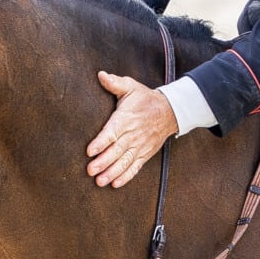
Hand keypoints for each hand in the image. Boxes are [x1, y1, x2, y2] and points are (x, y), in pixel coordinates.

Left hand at [86, 71, 177, 187]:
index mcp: (126, 118)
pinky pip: (135, 167)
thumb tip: (100, 75)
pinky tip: (115, 183)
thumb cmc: (145, 98)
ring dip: (112, 172)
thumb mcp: (131, 87)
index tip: (90, 150)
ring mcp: (140, 146)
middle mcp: (133, 134)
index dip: (101, 142)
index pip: (112, 132)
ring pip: (125, 162)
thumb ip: (114, 83)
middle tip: (90, 170)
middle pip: (117, 150)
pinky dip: (126, 176)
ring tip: (100, 181)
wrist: (169, 111)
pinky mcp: (145, 154)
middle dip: (103, 162)